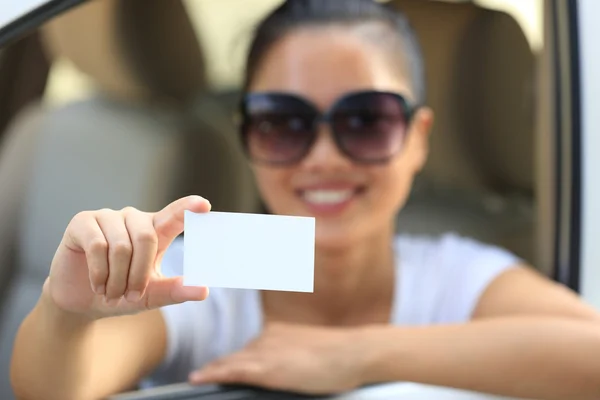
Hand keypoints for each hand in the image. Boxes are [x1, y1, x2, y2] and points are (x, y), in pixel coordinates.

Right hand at [44, 195, 210, 318]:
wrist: (82, 302)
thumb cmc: (122, 294)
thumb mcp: (151, 296)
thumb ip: (175, 291)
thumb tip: (203, 290)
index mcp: (155, 230)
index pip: (174, 215)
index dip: (188, 208)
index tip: (204, 206)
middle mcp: (133, 219)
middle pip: (146, 238)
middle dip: (139, 274)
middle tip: (132, 295)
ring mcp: (108, 217)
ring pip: (121, 246)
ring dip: (118, 279)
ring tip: (112, 294)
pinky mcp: (83, 222)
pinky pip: (97, 245)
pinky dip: (100, 272)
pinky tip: (98, 285)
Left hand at [189, 323, 369, 394]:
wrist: (354, 352)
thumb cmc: (340, 355)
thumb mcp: (311, 352)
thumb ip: (292, 356)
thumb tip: (285, 369)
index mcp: (276, 332)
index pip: (248, 349)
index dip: (231, 361)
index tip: (215, 370)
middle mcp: (266, 338)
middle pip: (236, 356)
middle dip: (218, 367)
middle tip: (198, 378)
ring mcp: (266, 351)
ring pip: (231, 362)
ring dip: (213, 371)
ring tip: (196, 379)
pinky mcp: (267, 367)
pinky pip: (234, 370)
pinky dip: (214, 373)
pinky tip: (198, 378)